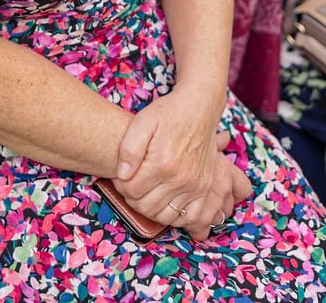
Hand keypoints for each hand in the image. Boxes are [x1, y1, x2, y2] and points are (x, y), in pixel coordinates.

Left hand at [112, 93, 251, 239]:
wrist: (199, 108)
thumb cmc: (168, 113)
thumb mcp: (142, 121)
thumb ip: (128, 149)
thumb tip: (122, 175)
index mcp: (162, 163)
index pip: (132, 192)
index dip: (121, 186)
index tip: (122, 177)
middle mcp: (181, 179)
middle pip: (147, 207)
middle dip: (133, 199)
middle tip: (132, 185)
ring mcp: (195, 186)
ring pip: (165, 216)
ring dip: (151, 209)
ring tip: (146, 192)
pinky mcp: (204, 188)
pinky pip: (189, 217)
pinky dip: (175, 216)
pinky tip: (165, 202)